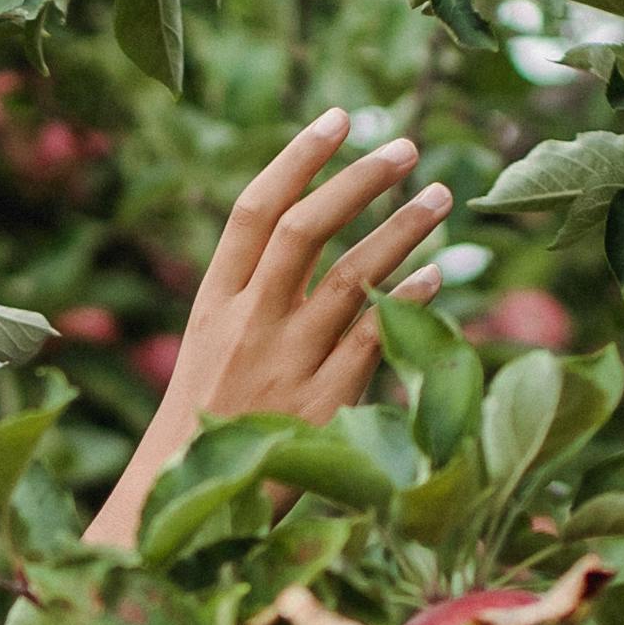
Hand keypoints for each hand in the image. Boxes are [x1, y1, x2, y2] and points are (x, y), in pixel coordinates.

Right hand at [103, 110, 458, 539]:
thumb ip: (254, 291)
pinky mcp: (321, 407)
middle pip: (306, 231)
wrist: (184, 507)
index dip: (298, 158)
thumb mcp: (211, 347)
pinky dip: (406, 302)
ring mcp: (285, 366)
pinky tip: (437, 276)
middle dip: (359, 181)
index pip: (254, 211)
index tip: (340, 117)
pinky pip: (373, 341)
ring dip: (401, 230)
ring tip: (439, 195)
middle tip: (406, 147)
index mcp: (214, 303)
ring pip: (350, 278)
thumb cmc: (208, 421)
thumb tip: (314, 228)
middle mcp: (248, 326)